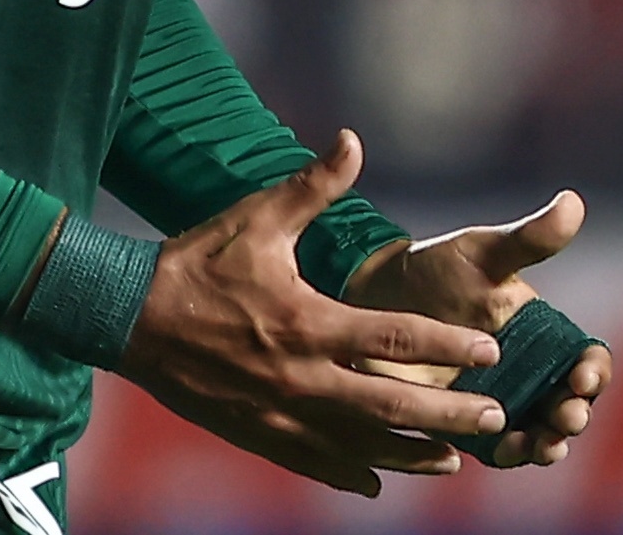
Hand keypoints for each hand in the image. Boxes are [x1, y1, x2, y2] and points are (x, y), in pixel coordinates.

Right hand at [117, 130, 509, 495]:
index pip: (393, 338)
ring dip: (409, 455)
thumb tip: (354, 140)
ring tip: (452, 462)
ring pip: (359, 447)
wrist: (129, 317)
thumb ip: (312, 186)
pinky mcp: (256, 435)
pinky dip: (350, 474)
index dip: (446, 346)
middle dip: (448, 414)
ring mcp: (278, 416)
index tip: (489, 352)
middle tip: (494, 417)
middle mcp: (300, 378)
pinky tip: (376, 483)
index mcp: (307, 322)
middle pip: (390, 406)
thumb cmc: (198, 261)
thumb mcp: (257, 217)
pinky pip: (314, 464)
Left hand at [341, 190, 612, 467]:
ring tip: (542, 443)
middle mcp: (530, 371)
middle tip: (567, 414)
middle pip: (571, 404)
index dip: (594, 371)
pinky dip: (509, 452)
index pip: (587, 359)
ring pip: (540, 433)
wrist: (377, 297)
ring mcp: (501, 400)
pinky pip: (498, 448)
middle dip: (573, 414)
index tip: (584, 375)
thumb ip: (528, 239)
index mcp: (544, 333)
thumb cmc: (438, 267)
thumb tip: (573, 202)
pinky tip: (504, 447)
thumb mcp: (482, 253)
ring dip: (548, 442)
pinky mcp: (468, 424)